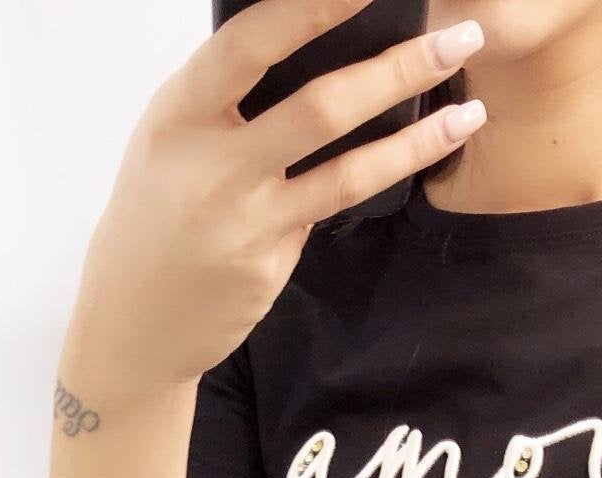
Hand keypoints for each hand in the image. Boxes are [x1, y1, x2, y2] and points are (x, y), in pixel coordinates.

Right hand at [61, 0, 487, 410]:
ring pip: (342, 164)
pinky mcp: (267, 260)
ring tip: (468, 107)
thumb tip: (303, 44)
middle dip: (396, 66)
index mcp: (177, 112)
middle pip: (316, 104)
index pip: (250, 42)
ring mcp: (242, 218)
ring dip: (414, 132)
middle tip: (457, 33)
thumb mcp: (171, 142)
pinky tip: (429, 146)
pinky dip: (387, 170)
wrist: (132, 322)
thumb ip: (226, 101)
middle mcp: (209, 162)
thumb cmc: (157, 217)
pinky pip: (336, 205)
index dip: (311, 5)